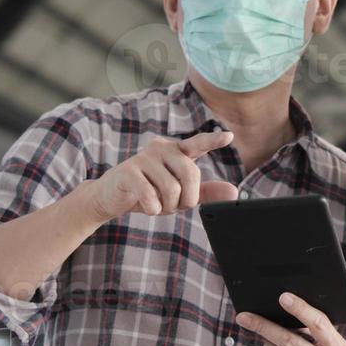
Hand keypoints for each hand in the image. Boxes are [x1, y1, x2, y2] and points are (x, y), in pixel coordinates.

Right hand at [86, 130, 239, 220]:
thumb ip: (206, 192)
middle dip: (188, 198)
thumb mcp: (180, 194)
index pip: (198, 144)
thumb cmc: (149, 192)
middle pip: (190, 174)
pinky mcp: (129, 171)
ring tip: (157, 203)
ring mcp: (144, 157)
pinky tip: (147, 206)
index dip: (213, 141)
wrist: (111, 197)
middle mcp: (162, 148)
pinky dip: (153, 208)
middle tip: (177, 205)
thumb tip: (234, 192)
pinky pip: (151, 195)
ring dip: (168, 206)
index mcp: (177, 151)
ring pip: (171, 188)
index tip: (229, 136)